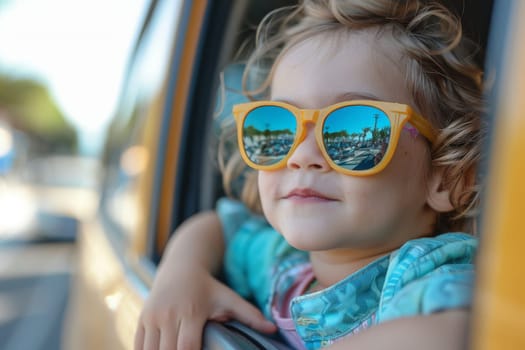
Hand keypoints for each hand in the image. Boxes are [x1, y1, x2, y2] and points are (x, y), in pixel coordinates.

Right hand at [134, 266, 275, 349]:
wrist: (180, 266)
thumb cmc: (207, 287)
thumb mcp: (228, 297)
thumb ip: (249, 314)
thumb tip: (273, 329)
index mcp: (191, 312)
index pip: (188, 346)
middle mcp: (168, 314)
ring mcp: (152, 317)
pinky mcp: (142, 319)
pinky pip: (138, 345)